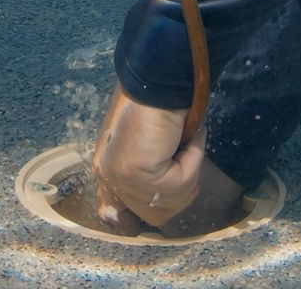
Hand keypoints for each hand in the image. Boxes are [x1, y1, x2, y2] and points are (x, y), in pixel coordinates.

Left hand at [90, 88, 205, 225]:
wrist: (162, 86)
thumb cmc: (163, 113)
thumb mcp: (157, 153)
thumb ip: (156, 176)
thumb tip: (172, 201)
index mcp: (108, 174)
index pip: (133, 212)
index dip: (162, 206)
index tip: (181, 193)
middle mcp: (107, 178)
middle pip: (156, 214)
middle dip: (183, 191)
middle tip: (191, 160)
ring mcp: (119, 176)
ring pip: (171, 199)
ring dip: (190, 170)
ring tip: (188, 142)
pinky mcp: (135, 171)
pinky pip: (178, 182)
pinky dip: (192, 160)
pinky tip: (187, 137)